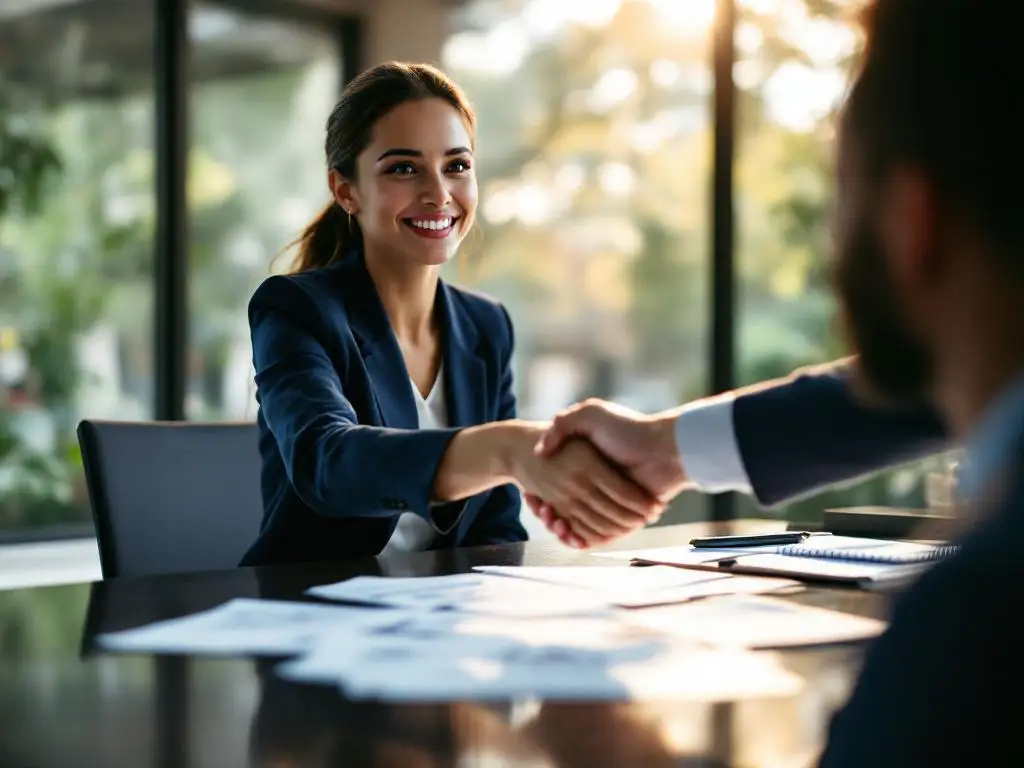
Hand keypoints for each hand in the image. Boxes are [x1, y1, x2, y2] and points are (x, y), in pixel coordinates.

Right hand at [529, 399, 688, 546]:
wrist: (665, 449)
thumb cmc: (628, 429)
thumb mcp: (590, 414)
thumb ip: (562, 424)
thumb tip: (540, 449)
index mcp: (590, 466)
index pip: (558, 485)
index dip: (542, 493)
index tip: (532, 495)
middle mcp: (599, 487)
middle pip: (566, 508)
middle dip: (550, 512)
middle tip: (540, 508)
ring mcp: (612, 505)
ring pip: (578, 524)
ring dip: (562, 526)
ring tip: (552, 521)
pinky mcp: (623, 520)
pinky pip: (598, 536)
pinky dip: (581, 538)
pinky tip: (566, 532)